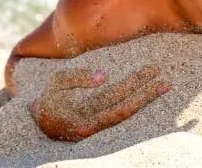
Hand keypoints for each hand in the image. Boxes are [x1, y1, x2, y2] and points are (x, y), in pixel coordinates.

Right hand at [29, 65, 169, 141]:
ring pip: (126, 115)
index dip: (135, 86)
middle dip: (146, 94)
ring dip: (145, 101)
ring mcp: (97, 130)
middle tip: (166, 81)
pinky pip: (122, 118)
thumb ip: (77, 78)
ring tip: (163, 87)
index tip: (151, 71)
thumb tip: (104, 76)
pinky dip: (137, 108)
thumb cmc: (47, 98)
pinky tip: (148, 97)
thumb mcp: (55, 83)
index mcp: (82, 116)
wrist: (36, 123)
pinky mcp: (99, 129)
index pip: (116, 100)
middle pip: (125, 109)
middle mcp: (92, 126)